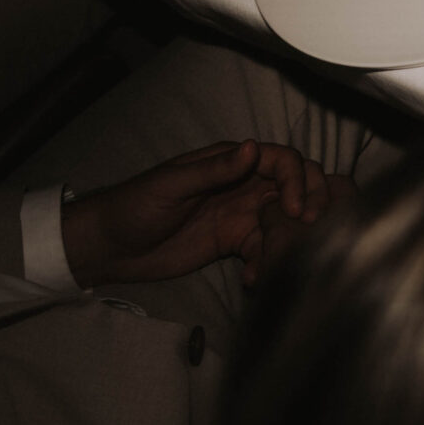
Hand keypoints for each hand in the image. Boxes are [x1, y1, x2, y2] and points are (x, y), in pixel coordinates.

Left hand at [59, 140, 337, 288]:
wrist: (110, 248)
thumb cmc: (135, 206)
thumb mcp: (172, 185)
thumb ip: (213, 170)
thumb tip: (254, 148)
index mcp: (231, 162)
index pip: (280, 161)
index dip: (296, 180)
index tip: (297, 209)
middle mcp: (244, 184)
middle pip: (294, 184)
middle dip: (311, 200)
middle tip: (313, 227)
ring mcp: (241, 214)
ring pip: (286, 216)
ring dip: (293, 234)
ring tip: (286, 257)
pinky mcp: (233, 242)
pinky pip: (263, 247)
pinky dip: (266, 260)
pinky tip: (253, 277)